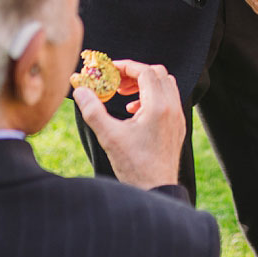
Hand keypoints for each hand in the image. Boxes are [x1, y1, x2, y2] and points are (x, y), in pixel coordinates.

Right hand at [72, 59, 185, 188]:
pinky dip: (153, 96)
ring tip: (124, 95)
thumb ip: (94, 111)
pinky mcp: (177, 126)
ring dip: (146, 84)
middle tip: (117, 81)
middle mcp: (172, 107)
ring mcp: (177, 117)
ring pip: (165, 85)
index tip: (110, 70)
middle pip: (158, 74)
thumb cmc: (134, 166)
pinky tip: (135, 111)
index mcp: (158, 106)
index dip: (127, 66)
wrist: (156, 190)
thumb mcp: (109, 137)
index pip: (145, 71)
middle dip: (136, 73)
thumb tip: (80, 91)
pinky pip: (169, 99)